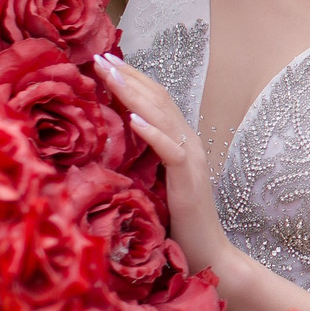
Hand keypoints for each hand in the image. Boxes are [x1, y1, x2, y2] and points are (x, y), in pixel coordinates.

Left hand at [92, 53, 227, 270]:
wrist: (207, 252)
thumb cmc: (176, 222)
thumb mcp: (155, 182)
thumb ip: (143, 158)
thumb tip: (114, 140)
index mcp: (181, 141)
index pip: (156, 100)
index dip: (133, 78)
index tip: (105, 62)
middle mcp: (190, 142)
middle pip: (159, 99)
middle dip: (129, 77)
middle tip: (101, 58)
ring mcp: (192, 159)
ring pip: (163, 117)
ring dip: (135, 94)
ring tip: (112, 76)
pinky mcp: (189, 179)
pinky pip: (171, 150)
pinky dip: (153, 132)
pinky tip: (134, 119)